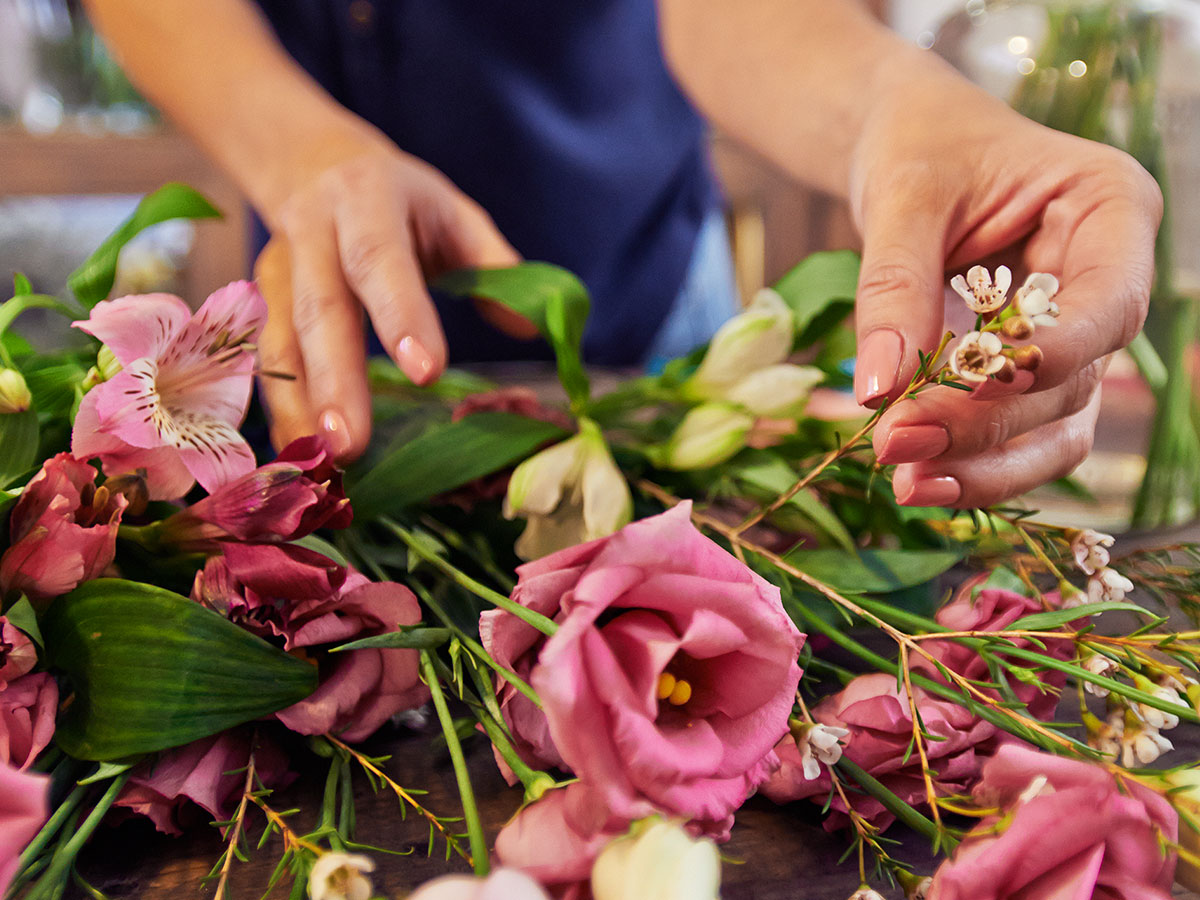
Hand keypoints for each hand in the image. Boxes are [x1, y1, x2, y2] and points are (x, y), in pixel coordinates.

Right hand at [253, 133, 524, 460]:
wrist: (310, 165)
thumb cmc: (400, 201)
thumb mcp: (453, 212)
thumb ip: (493, 263)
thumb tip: (530, 328)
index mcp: (365, 200)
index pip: (379, 257)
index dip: (399, 312)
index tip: (426, 372)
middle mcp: (310, 234)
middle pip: (319, 310)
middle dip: (335, 381)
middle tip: (352, 445)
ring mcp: (274, 272)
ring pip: (279, 343)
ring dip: (299, 407)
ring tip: (325, 461)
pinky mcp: (255, 306)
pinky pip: (263, 363)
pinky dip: (280, 412)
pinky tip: (301, 456)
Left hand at [849, 70, 1161, 507]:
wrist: (908, 148)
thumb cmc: (921, 149)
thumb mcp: (903, 197)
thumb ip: (895, 284)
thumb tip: (878, 390)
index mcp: (1108, 209)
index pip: (1108, 303)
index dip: (1055, 356)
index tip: (977, 382)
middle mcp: (1105, 281)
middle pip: (1074, 380)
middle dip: (987, 424)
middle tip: (899, 446)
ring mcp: (1074, 336)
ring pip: (1056, 427)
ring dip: (984, 466)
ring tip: (906, 483)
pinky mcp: (1029, 376)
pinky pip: (1016, 435)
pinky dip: (970, 463)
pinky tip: (918, 481)